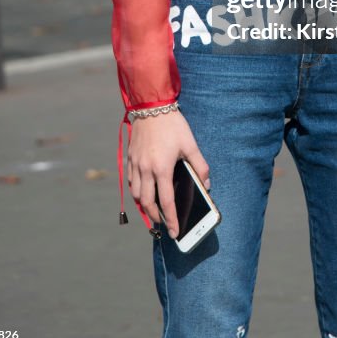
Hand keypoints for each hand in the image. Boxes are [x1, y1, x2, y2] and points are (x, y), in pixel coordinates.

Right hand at [127, 110, 209, 237]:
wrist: (151, 106)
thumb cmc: (172, 124)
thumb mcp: (190, 144)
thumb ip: (200, 166)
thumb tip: (206, 184)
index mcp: (162, 169)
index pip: (166, 202)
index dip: (171, 219)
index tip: (175, 231)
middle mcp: (145, 170)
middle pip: (147, 203)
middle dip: (156, 217)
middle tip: (164, 223)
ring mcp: (135, 165)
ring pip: (136, 194)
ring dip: (145, 205)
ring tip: (155, 209)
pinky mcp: (130, 158)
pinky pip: (130, 181)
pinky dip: (137, 191)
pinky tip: (144, 191)